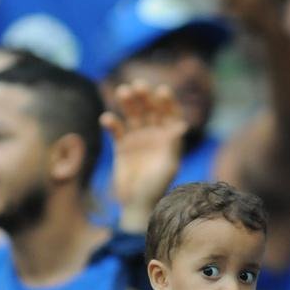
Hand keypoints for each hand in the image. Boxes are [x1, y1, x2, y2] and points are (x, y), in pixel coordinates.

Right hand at [102, 81, 186, 228]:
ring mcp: (138, 139)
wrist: (136, 204)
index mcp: (170, 138)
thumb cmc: (156, 187)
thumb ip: (172, 145)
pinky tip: (107, 119)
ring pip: (133, 115)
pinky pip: (116, 129)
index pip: (170, 114)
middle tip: (138, 85)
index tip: (162, 90)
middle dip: (145, 97)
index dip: (167, 101)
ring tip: (123, 92)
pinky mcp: (121, 146)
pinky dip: (111, 122)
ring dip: (128, 103)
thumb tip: (182, 125)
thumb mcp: (168, 166)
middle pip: (150, 110)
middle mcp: (155, 135)